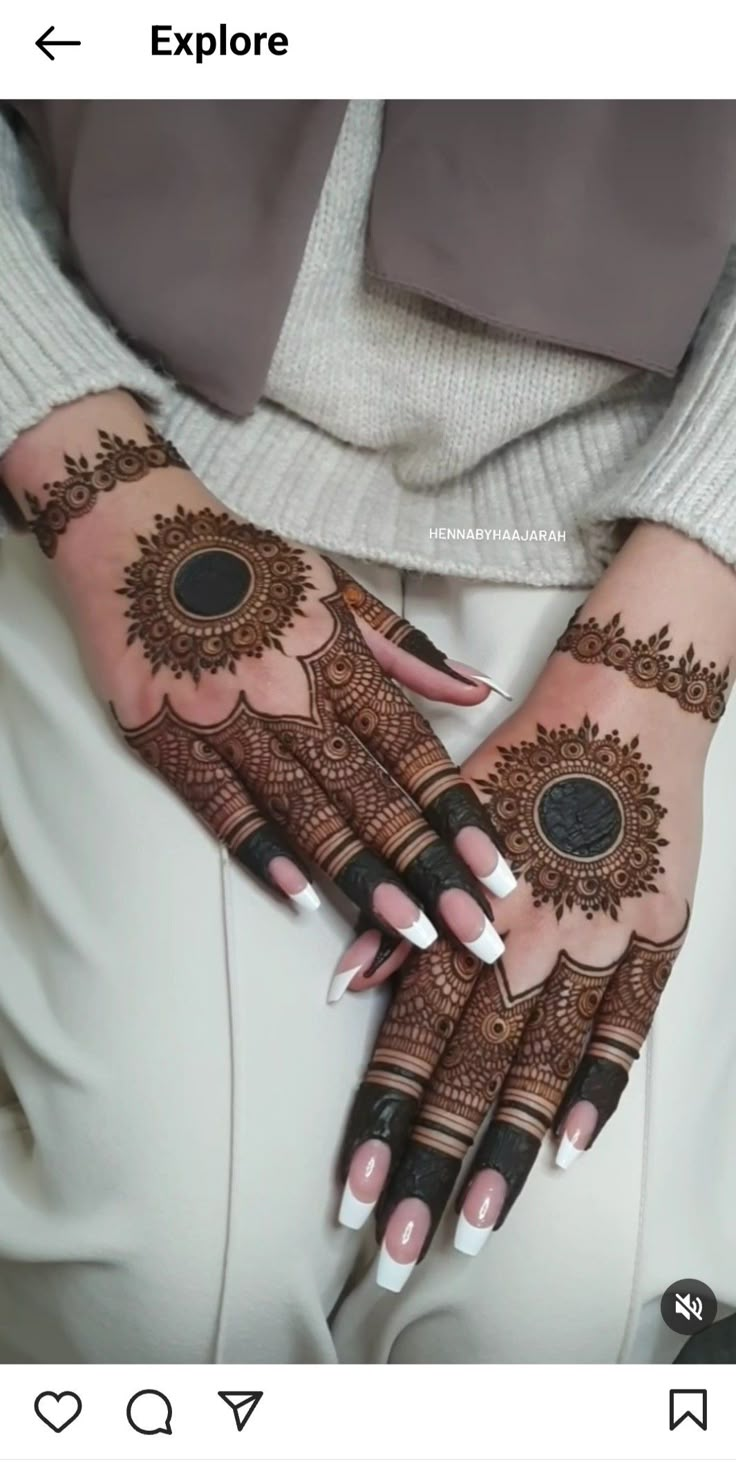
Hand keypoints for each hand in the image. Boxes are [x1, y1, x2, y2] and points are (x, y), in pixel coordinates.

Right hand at [2, 392, 514, 960]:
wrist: (130, 529)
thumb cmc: (241, 561)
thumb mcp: (332, 587)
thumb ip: (404, 649)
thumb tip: (477, 690)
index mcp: (334, 654)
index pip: (411, 749)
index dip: (458, 814)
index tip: (497, 869)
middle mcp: (286, 690)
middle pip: (368, 793)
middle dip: (428, 868)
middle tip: (476, 930)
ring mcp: (222, 716)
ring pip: (303, 809)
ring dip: (360, 875)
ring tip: (410, 930)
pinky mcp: (163, 734)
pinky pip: (218, 802)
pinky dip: (260, 848)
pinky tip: (300, 895)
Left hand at [337, 523, 733, 1289]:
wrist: (627, 701)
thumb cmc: (526, 756)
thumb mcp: (445, 819)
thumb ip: (398, 909)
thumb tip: (344, 985)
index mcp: (468, 910)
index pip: (415, 1037)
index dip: (381, 1119)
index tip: (350, 1190)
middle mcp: (530, 937)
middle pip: (474, 1072)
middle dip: (431, 1166)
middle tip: (398, 1249)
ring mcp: (601, 941)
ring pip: (548, 1067)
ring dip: (508, 1153)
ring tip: (474, 1226)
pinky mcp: (659, 935)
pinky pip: (631, 1027)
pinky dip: (600, 1087)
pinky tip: (570, 1146)